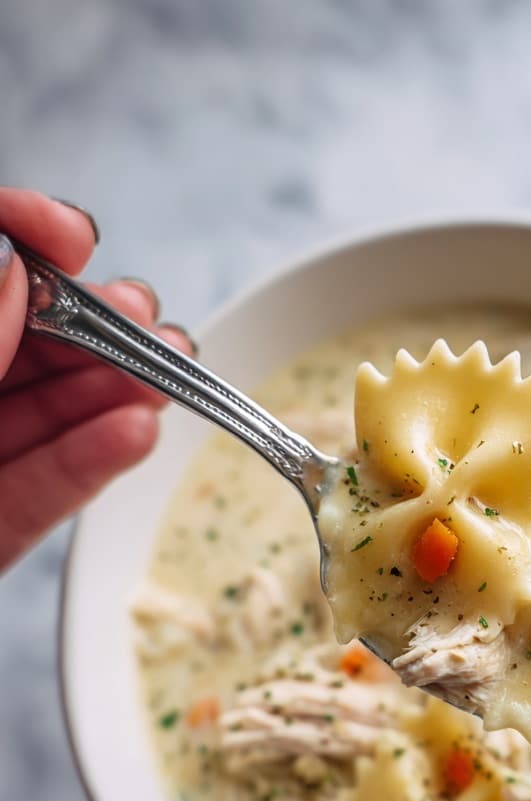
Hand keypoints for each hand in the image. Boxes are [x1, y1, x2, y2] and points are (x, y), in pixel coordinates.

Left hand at [0, 188, 193, 570]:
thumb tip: (19, 271)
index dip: (24, 237)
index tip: (72, 235)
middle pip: (28, 341)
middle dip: (94, 325)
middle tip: (147, 320)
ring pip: (42, 416)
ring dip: (113, 393)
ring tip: (170, 376)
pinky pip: (34, 495)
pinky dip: (86, 465)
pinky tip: (137, 434)